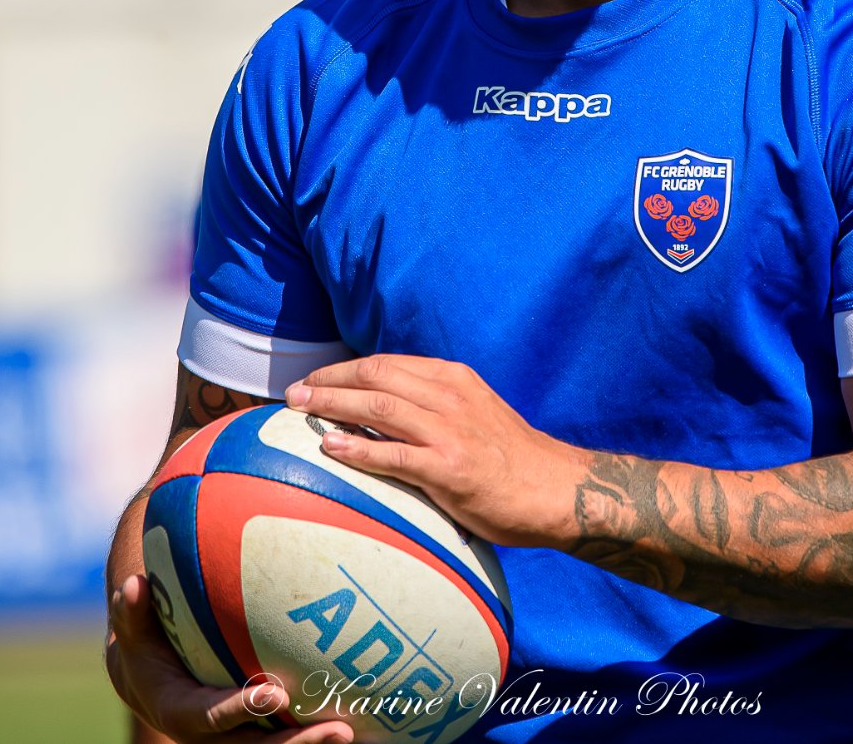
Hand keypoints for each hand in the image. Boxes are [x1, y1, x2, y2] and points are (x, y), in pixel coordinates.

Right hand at [106, 573, 352, 743]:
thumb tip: (133, 584)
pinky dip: (321, 732)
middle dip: (299, 743)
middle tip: (340, 730)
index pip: (213, 717)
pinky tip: (370, 724)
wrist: (151, 687)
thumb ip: (132, 614)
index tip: (273, 695)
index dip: (241, 709)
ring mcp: (239, 738)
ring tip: (363, 734)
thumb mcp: (132, 634)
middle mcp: (214, 736)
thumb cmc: (146, 651)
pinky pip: (292, 734)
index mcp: (182, 713)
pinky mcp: (258, 734)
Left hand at [285, 354, 587, 547]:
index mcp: (454, 379)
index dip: (345, 369)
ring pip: (378, 408)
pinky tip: (330, 448)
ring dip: (332, 406)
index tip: (317, 380)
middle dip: (329, 382)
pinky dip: (357, 449)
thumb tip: (384, 409)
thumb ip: (435, 405)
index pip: (387, 363)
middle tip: (295, 393)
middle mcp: (450, 397)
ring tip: (300, 410)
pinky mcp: (450, 469)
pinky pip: (393, 455)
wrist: (557, 489)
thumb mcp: (475, 411)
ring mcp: (450, 432)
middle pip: (375, 377)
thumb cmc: (511, 458)